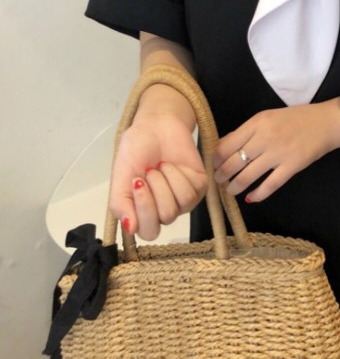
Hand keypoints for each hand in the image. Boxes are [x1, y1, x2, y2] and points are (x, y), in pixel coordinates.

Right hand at [108, 113, 206, 240]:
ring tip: (161, 166)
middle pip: (166, 217)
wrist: (155, 127)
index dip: (144, 208)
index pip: (148, 232)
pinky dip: (180, 173)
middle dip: (156, 189)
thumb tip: (130, 228)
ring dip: (168, 179)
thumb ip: (120, 205)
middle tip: (149, 171)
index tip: (137, 183)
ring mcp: (184, 201)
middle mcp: (165, 212)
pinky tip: (173, 165)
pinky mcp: (199, 187)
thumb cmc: (135, 152)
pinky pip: (193, 190)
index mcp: (143, 214)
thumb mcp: (120, 178)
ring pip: (181, 204)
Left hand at [213, 99, 339, 202]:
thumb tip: (224, 147)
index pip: (226, 144)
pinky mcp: (292, 166)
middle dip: (222, 175)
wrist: (326, 122)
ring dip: (235, 187)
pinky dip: (258, 195)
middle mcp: (265, 138)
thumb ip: (247, 131)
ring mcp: (279, 153)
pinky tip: (251, 198)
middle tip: (219, 181)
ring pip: (248, 176)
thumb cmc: (296, 118)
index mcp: (257, 123)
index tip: (213, 165)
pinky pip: (270, 185)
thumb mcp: (267, 117)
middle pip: (234, 162)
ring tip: (231, 191)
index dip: (216, 159)